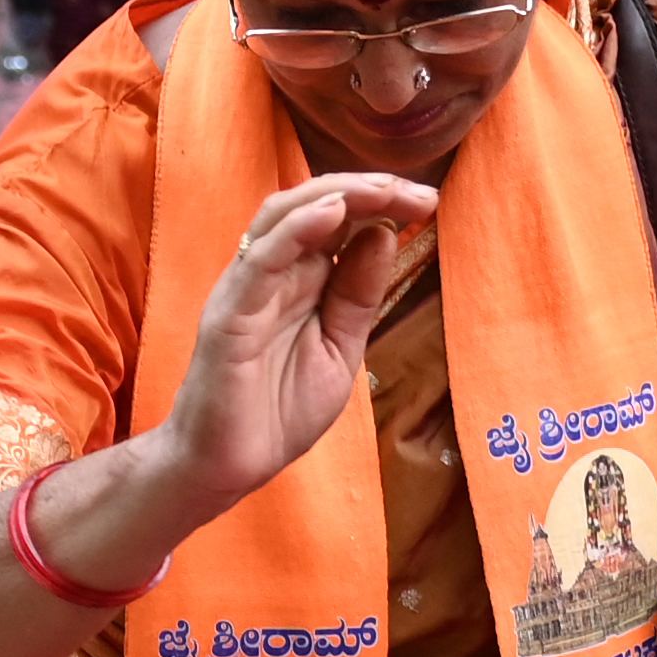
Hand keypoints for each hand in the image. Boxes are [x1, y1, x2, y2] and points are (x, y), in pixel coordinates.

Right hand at [157, 171, 439, 510]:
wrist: (227, 467)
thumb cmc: (276, 410)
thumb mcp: (340, 348)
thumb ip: (357, 294)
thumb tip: (385, 233)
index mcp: (299, 278)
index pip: (340, 220)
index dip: (383, 202)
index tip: (429, 201)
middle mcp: (271, 272)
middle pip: (315, 204)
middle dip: (370, 189)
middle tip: (420, 192)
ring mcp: (247, 288)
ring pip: (284, 216)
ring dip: (338, 195)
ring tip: (383, 188)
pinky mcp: (229, 313)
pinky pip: (261, 259)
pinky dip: (296, 228)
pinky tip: (333, 212)